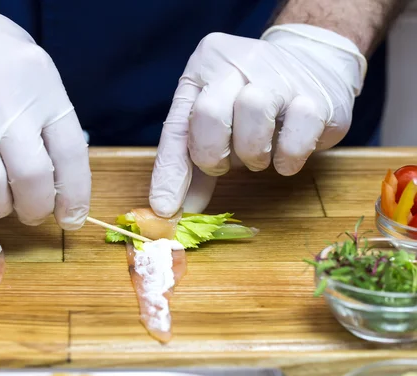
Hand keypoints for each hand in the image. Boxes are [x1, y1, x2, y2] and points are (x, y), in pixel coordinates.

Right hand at [0, 0, 90, 228]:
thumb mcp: (36, 73)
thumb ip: (49, 121)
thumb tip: (61, 182)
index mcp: (43, 90)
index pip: (71, 156)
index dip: (75, 196)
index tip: (71, 218)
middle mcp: (7, 103)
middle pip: (32, 179)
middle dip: (35, 209)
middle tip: (29, 211)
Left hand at [149, 24, 366, 216]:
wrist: (314, 60)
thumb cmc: (251, 99)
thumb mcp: (216, 123)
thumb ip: (193, 163)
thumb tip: (176, 209)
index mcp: (204, 67)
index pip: (178, 125)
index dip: (170, 172)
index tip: (166, 208)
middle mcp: (237, 63)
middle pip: (209, 113)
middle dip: (212, 153)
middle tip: (224, 164)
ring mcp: (279, 74)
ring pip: (252, 114)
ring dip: (252, 153)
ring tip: (258, 154)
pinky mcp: (316, 95)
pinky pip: (294, 137)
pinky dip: (287, 157)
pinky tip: (286, 154)